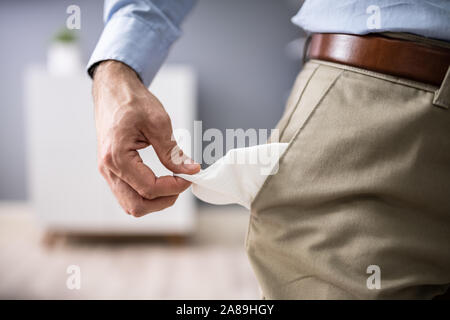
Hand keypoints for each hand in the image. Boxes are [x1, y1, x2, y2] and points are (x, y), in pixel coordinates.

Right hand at [92, 60, 199, 216]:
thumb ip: (173, 152)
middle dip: (164, 201)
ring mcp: (107, 172)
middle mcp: (108, 169)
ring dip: (154, 201)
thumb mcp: (158, 122)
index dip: (174, 187)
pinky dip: (146, 195)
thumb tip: (191, 171)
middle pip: (137, 206)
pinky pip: (127, 194)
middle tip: (182, 184)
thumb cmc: (132, 101)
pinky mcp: (112, 170)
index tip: (190, 177)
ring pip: (131, 204)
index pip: (149, 188)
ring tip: (173, 184)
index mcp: (116, 157)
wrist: (113, 90)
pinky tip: (161, 182)